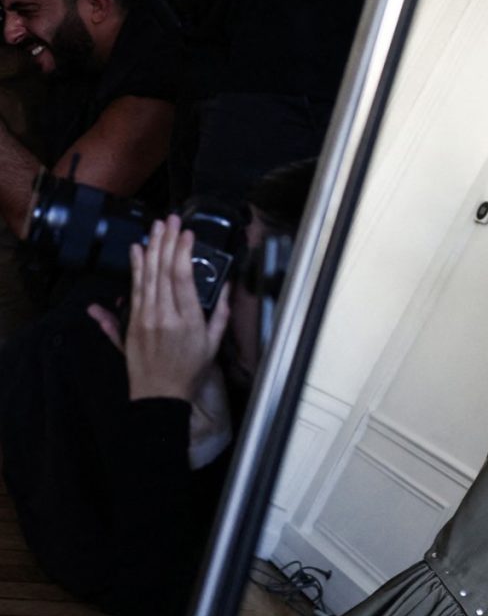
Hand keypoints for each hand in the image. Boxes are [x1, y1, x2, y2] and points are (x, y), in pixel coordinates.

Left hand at [88, 215, 229, 400]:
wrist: (159, 395)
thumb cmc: (189, 371)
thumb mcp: (213, 343)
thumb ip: (220, 312)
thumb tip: (226, 286)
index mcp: (187, 320)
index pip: (182, 276)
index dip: (183, 251)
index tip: (187, 233)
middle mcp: (164, 315)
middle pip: (162, 270)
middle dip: (166, 241)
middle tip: (169, 220)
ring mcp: (145, 317)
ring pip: (146, 275)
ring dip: (151, 248)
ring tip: (155, 227)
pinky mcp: (132, 322)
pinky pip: (134, 289)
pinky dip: (135, 268)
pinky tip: (137, 251)